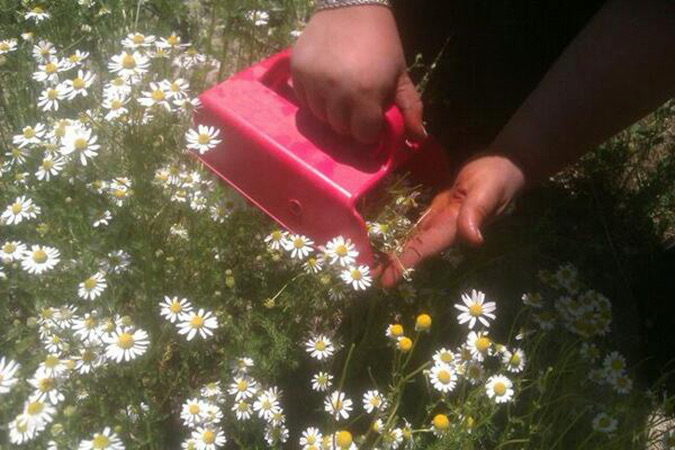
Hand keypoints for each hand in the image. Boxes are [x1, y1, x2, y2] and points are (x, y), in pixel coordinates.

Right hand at [291, 6, 425, 143]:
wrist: (352, 6)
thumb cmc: (381, 44)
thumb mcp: (400, 76)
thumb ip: (411, 108)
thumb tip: (419, 138)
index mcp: (366, 94)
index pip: (363, 135)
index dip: (370, 129)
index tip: (372, 116)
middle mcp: (336, 91)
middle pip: (341, 129)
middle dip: (351, 121)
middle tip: (357, 102)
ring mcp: (314, 82)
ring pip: (321, 117)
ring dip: (331, 112)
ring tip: (341, 94)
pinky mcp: (297, 72)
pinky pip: (304, 101)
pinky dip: (314, 99)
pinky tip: (325, 85)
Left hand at [379, 155, 525, 287]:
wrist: (506, 165)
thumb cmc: (498, 177)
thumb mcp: (488, 191)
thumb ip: (477, 213)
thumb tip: (473, 239)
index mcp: (452, 228)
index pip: (423, 250)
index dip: (404, 265)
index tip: (384, 282)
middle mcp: (442, 227)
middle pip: (412, 248)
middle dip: (390, 262)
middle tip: (365, 274)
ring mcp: (439, 218)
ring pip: (411, 236)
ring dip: (391, 248)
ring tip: (367, 258)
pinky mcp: (438, 206)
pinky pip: (415, 221)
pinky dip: (399, 228)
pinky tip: (383, 232)